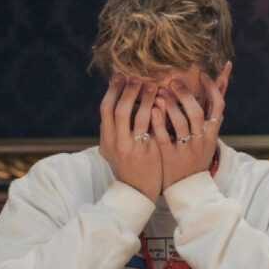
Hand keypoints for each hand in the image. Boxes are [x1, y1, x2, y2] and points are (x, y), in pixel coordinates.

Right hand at [99, 75, 161, 202]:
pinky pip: (153, 128)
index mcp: (106, 139)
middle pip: (119, 109)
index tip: (119, 76)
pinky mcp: (149, 153)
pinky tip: (163, 103)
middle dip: (128, 90)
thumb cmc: (126, 169)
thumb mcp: (111, 151)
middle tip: (137, 76)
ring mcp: (133, 147)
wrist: (137, 192)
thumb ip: (109, 133)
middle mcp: (117, 142)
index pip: (105, 109)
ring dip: (146, 98)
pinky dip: (156, 113)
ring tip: (153, 85)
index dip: (112, 90)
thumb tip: (107, 112)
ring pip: (138, 116)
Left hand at [151, 72, 224, 189]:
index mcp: (212, 133)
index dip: (211, 87)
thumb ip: (211, 111)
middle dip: (184, 94)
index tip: (201, 73)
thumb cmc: (197, 155)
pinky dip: (158, 121)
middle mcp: (201, 140)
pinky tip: (152, 109)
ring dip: (170, 104)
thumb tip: (221, 82)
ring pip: (180, 123)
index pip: (218, 105)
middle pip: (196, 112)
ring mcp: (186, 149)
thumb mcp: (208, 136)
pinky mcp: (170, 156)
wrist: (188, 187)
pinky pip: (164, 136)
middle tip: (173, 81)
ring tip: (160, 92)